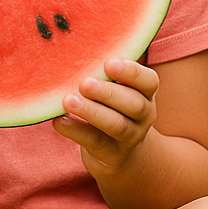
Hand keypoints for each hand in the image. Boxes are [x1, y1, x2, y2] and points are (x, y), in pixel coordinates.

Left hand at [53, 57, 160, 175]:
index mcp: (146, 94)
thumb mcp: (119, 92)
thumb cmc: (115, 110)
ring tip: (68, 100)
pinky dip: (75, 130)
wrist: (123, 157)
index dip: (131, 72)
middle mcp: (144, 116)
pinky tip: (58, 120)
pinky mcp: (111, 155)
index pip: (149, 81)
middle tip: (85, 83)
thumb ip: (106, 76)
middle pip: (133, 104)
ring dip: (92, 111)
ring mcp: (130, 138)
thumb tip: (74, 51)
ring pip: (116, 125)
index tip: (108, 63)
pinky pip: (94, 142)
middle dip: (109, 92)